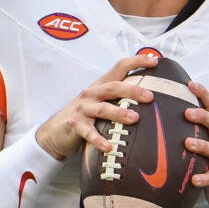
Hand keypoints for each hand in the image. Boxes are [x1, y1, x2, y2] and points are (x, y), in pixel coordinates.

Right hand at [35, 55, 156, 159]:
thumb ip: (119, 97)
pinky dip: (99, 140)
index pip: (119, 67)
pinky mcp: (75, 125)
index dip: (136, 61)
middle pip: (113, 87)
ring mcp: (83, 109)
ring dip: (119, 113)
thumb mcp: (100, 101)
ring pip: (103, 108)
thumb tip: (150, 97)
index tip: (154, 61)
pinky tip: (109, 146)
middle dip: (132, 90)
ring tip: (134, 119)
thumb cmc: (84, 115)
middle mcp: (92, 93)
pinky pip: (89, 133)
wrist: (55, 131)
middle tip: (150, 96)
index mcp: (101, 86)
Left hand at [183, 80, 208, 207]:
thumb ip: (187, 127)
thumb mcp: (203, 139)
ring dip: (202, 145)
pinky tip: (194, 179)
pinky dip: (205, 178)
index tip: (190, 83)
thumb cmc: (208, 158)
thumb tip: (157, 112)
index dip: (203, 93)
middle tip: (187, 113)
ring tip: (188, 143)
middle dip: (202, 117)